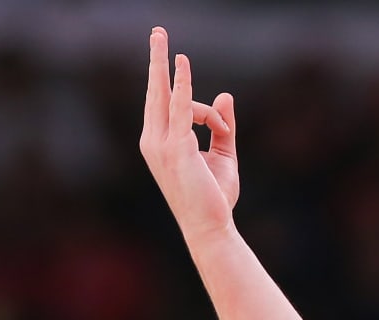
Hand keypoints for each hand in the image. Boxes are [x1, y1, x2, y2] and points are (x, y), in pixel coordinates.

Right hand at [139, 27, 239, 239]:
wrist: (211, 227)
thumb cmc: (214, 198)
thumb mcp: (223, 156)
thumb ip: (223, 126)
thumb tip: (225, 96)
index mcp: (159, 143)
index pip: (172, 107)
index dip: (201, 107)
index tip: (221, 126)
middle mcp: (153, 141)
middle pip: (154, 92)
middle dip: (156, 61)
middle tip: (158, 32)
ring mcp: (161, 144)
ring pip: (166, 96)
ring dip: (164, 64)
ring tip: (160, 35)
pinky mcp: (178, 148)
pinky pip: (180, 108)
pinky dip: (182, 85)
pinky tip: (183, 64)